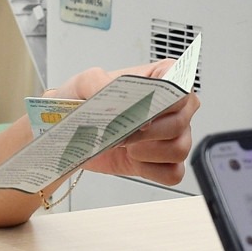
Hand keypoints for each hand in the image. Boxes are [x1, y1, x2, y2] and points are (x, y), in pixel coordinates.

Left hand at [48, 60, 199, 185]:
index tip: (143, 111)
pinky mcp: (163, 162)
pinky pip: (173, 173)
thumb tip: (118, 102)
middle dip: (148, 132)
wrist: (70, 129)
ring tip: (127, 145)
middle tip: (124, 132)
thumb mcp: (84, 82)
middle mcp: (174, 106)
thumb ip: (98, 83)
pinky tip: (133, 159)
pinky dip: (152, 170)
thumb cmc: (83, 100)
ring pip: (180, 149)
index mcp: (163, 78)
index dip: (165, 101)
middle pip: (180, 122)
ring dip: (149, 152)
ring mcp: (173, 135)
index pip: (181, 86)